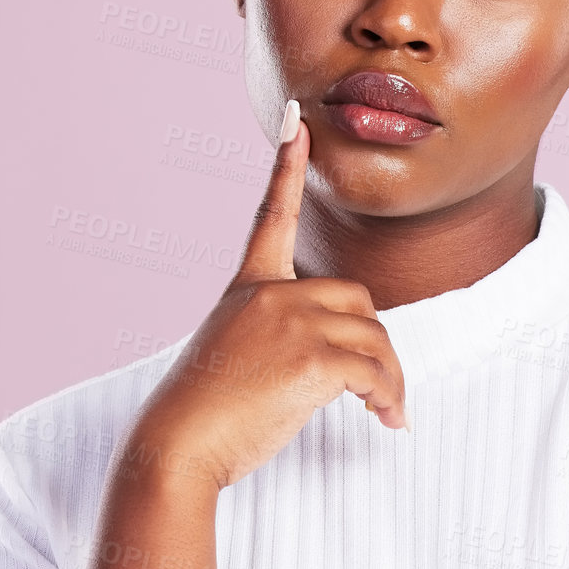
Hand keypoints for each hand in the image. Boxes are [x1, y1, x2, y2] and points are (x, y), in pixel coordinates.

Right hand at [124, 98, 409, 493]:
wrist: (177, 447)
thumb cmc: (204, 416)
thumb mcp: (233, 355)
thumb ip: (276, 336)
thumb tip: (336, 357)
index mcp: (249, 288)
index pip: (271, 215)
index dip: (286, 166)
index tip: (297, 121)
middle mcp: (271, 295)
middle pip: (358, 298)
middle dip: (376, 345)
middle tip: (379, 391)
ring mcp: (291, 320)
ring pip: (375, 337)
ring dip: (391, 379)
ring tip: (386, 412)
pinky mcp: (311, 356)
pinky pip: (375, 369)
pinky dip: (390, 396)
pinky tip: (386, 419)